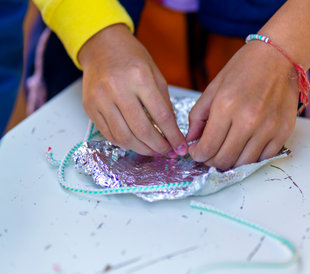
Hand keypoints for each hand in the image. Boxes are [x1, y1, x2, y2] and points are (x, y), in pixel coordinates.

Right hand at [79, 24, 186, 156]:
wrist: (100, 45)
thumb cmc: (131, 58)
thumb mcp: (155, 74)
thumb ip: (164, 103)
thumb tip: (172, 132)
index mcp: (139, 77)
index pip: (161, 116)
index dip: (173, 136)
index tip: (180, 146)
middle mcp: (117, 88)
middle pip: (142, 130)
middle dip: (159, 147)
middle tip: (168, 151)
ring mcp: (100, 99)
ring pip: (124, 137)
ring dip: (142, 149)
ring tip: (153, 150)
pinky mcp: (89, 107)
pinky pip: (109, 134)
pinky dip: (125, 143)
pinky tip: (136, 143)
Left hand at [186, 41, 298, 169]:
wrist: (279, 57)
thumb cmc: (245, 68)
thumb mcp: (214, 87)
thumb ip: (199, 116)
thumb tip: (191, 140)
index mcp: (226, 106)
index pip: (207, 148)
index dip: (197, 155)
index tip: (197, 151)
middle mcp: (248, 120)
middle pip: (224, 160)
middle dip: (211, 161)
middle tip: (209, 154)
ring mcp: (268, 128)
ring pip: (243, 164)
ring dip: (231, 162)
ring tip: (226, 151)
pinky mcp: (283, 132)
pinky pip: (263, 158)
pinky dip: (250, 158)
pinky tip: (244, 148)